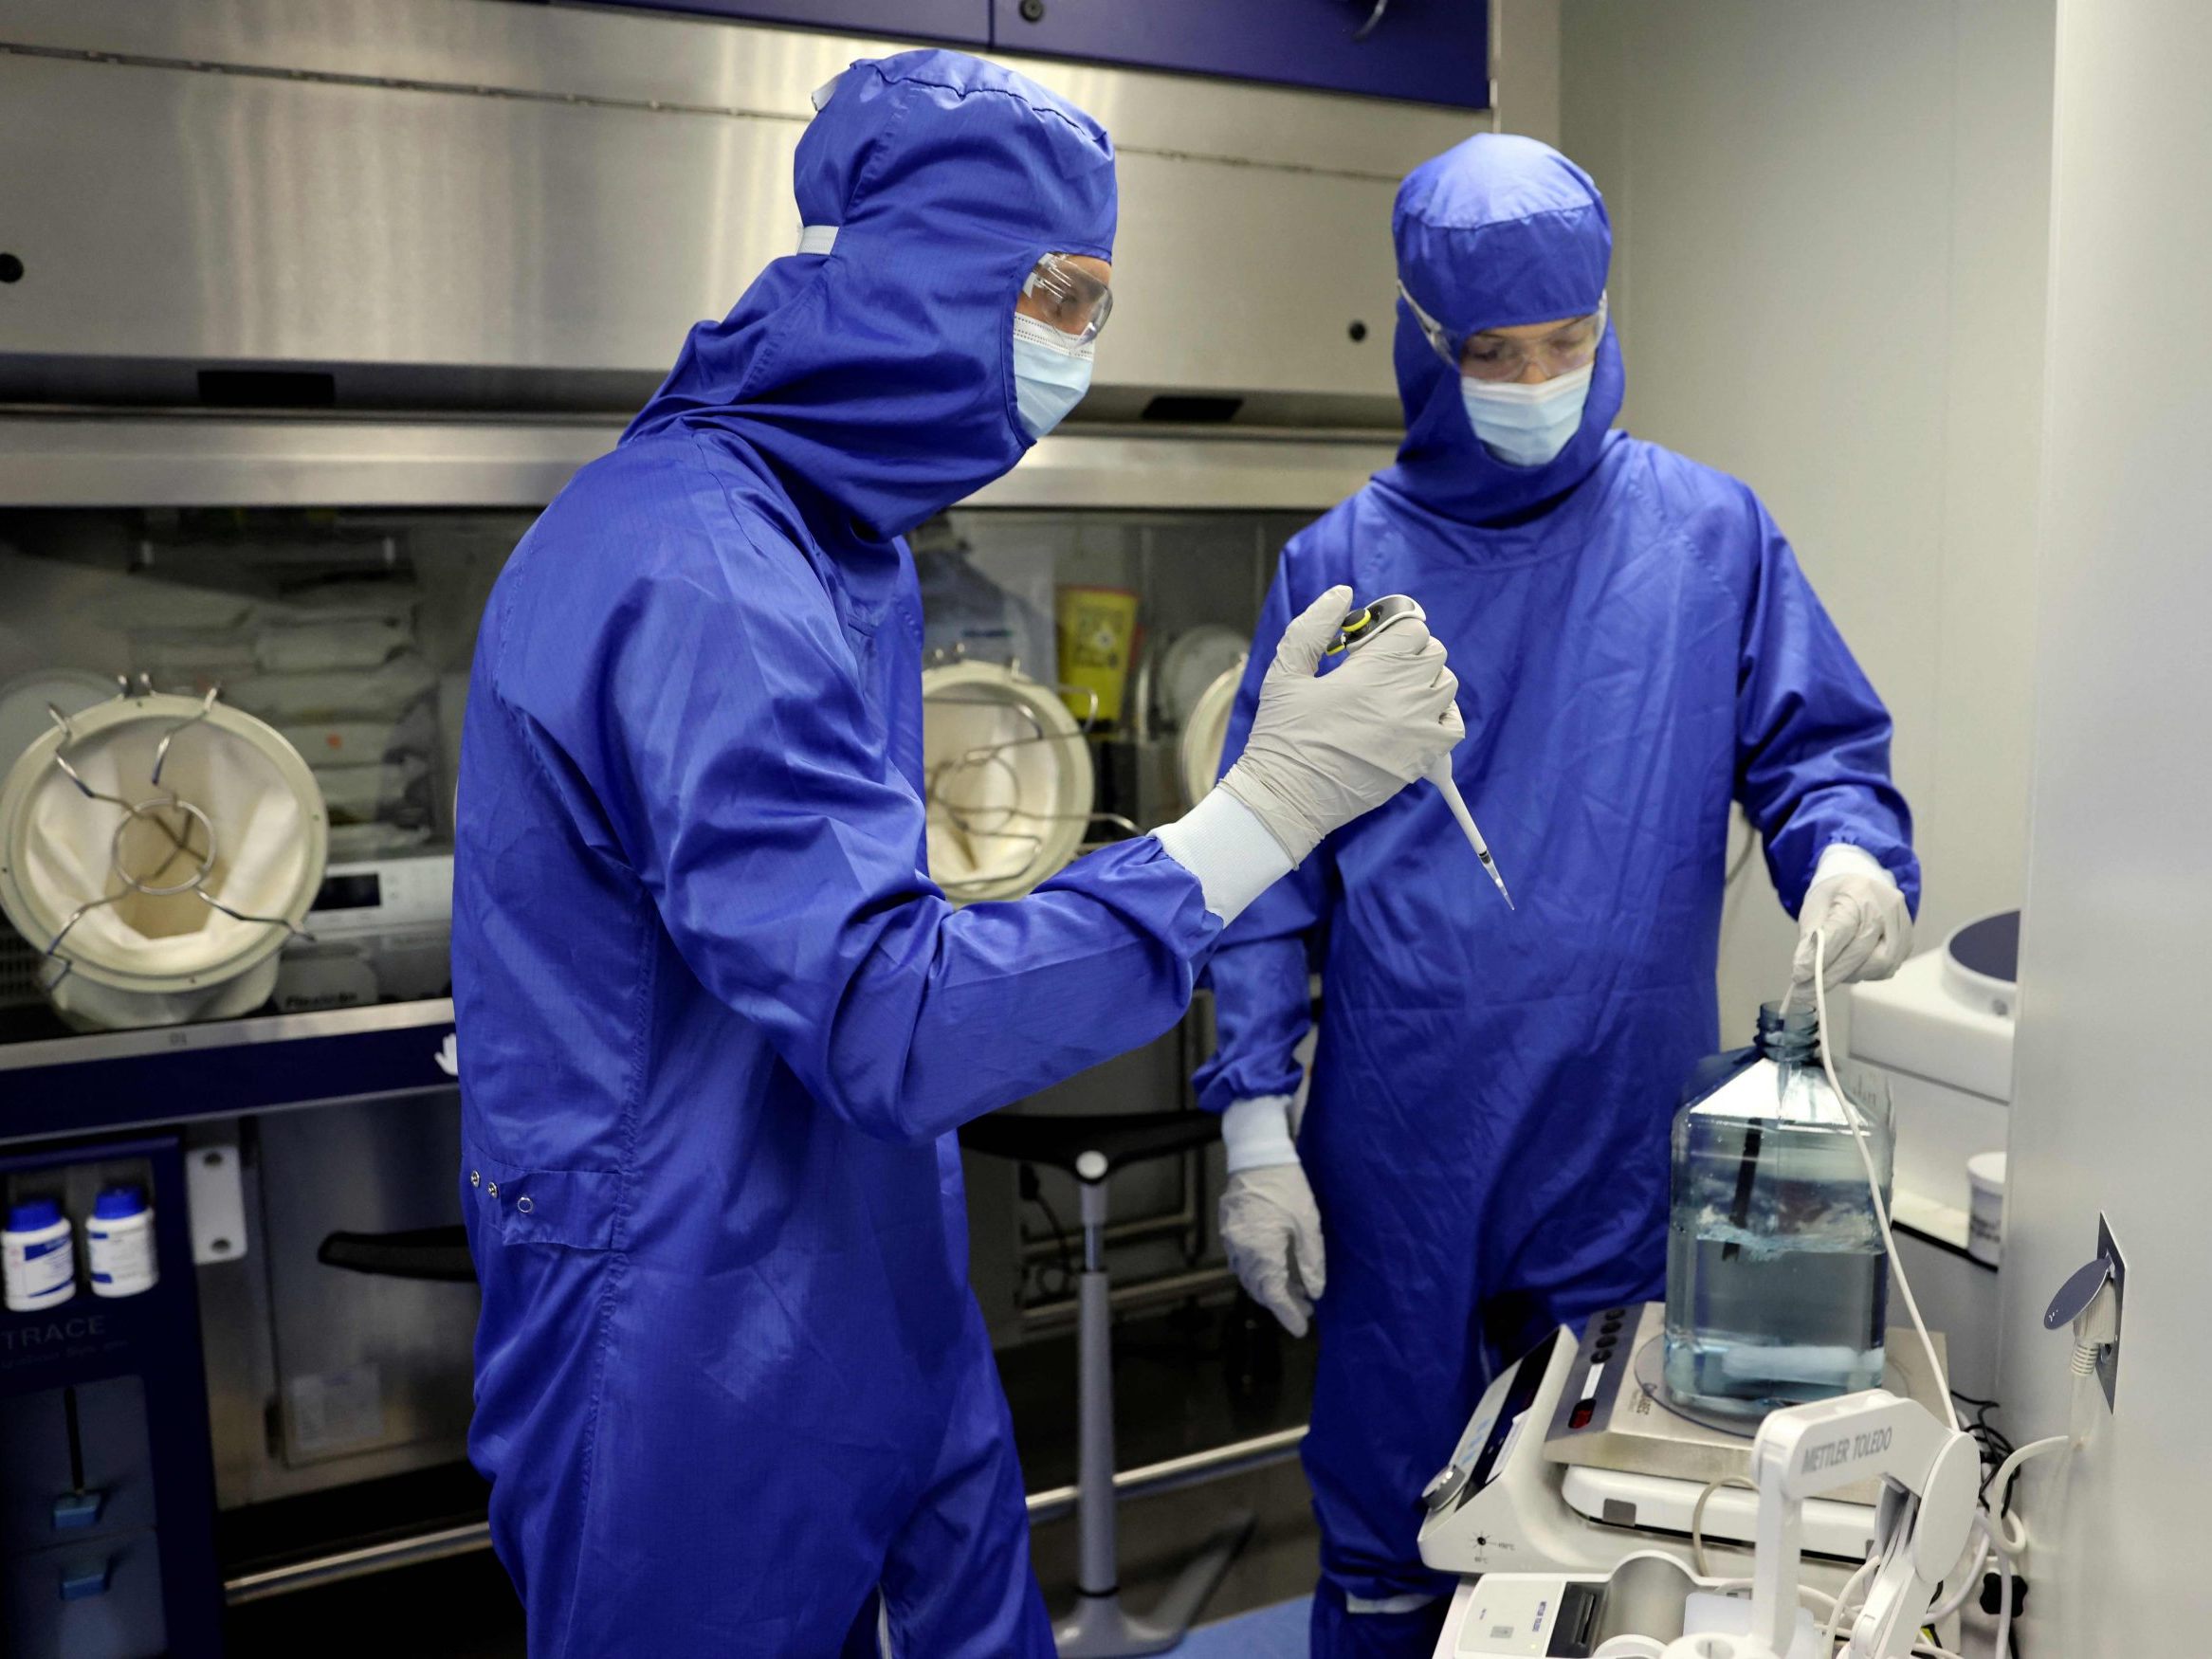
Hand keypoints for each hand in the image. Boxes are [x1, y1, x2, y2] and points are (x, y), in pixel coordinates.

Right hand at [1219, 585, 1463, 864]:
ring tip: (1393, 695)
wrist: (1289, 797)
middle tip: (1377, 669)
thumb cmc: (1283, 735)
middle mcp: (1404, 695)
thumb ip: (1313, 627)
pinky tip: (1413, 719)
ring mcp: (1418, 728)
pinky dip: (1441, 716)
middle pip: (1433, 651)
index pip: (1412, 627)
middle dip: (1408, 652)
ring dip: (1425, 681)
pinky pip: (1454, 725)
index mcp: (1372, 670)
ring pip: (1446, 684)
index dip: (1392, 629)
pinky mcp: (1423, 758)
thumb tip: (1342, 593)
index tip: (1370, 644)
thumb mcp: (1285, 672)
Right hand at [1219, 1164, 1326, 1337]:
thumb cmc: (1288, 1186)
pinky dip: (1259, 1270)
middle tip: (1306, 1307)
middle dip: (1282, 1301)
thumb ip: (1311, 1261)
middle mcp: (1241, 1249)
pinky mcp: (1228, 1227)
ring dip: (1270, 1286)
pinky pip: (1242, 1260)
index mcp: (1262, 1250)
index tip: (1302, 1329)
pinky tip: (1277, 1266)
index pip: (1274, 1294)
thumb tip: (1314, 1292)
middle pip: (1259, 1288)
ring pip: (1249, 1276)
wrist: (1258, 1154)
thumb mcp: (1308, 1224)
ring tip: (1296, 1288)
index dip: (1288, 1314)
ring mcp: (1231, 1239)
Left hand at [1793, 861, 1911, 995]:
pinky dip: (1864, 973)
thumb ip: (1809, 941)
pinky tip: (1849, 968)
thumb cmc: (1835, 898)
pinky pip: (1887, 968)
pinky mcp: (1908, 942)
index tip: (1799, 976)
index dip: (1820, 957)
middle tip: (1806, 991)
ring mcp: (1902, 924)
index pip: (1841, 929)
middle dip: (1831, 974)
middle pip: (1861, 950)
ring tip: (1828, 973)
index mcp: (1859, 890)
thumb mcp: (1814, 911)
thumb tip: (1802, 972)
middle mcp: (1887, 906)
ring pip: (1878, 964)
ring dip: (1849, 975)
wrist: (1862, 885)